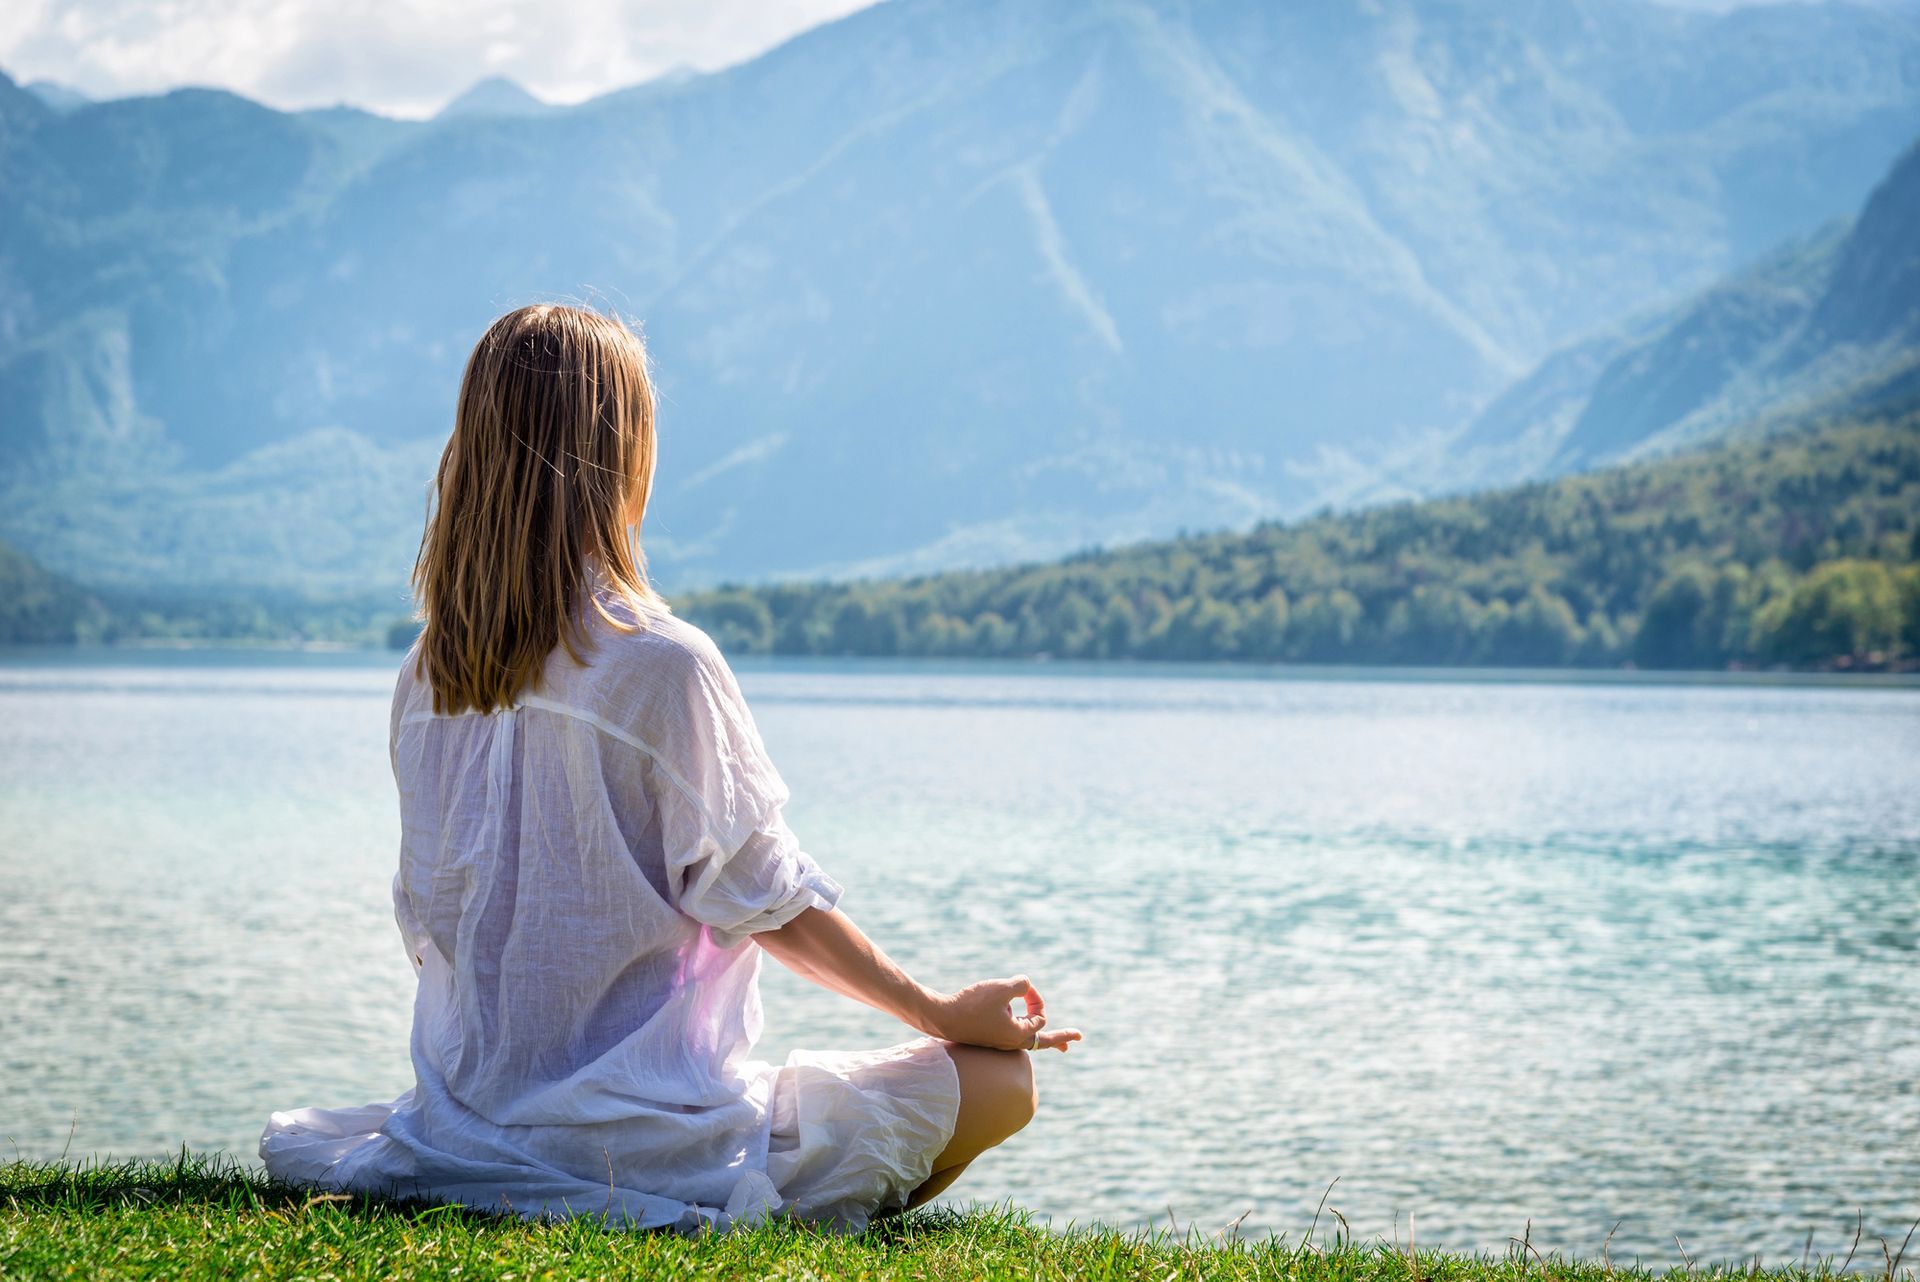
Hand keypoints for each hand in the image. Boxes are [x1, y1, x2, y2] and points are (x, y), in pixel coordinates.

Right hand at [921, 975, 1081, 1052]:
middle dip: (1061, 1038)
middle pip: (1043, 1041)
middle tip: (1078, 1037)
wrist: (941, 1017)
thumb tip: (1025, 986)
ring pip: (1028, 1039)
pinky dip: (1024, 1031)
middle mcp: (1011, 1043)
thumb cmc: (971, 1005)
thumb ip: (1022, 984)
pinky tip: (1022, 1028)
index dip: (1036, 998)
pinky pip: (1014, 1036)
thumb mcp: (1001, 988)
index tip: (1023, 988)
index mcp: (1018, 1035)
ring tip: (1059, 1042)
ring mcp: (999, 1042)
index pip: (1040, 1017)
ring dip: (1043, 1036)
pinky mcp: (989, 1037)